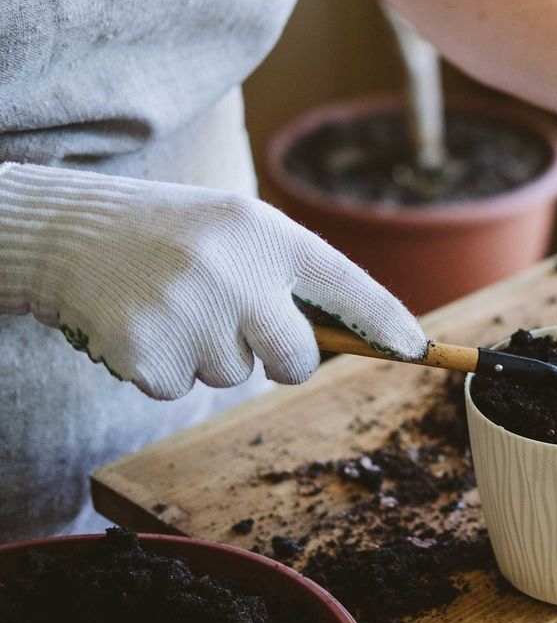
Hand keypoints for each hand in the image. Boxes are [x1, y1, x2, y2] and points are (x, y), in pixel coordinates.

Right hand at [0, 164, 427, 399]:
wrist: (72, 233)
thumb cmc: (174, 235)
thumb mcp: (240, 231)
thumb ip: (291, 275)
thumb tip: (348, 341)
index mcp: (267, 234)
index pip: (347, 286)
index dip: (387, 323)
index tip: (418, 349)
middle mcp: (238, 273)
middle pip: (296, 359)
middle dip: (280, 357)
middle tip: (237, 322)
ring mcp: (192, 314)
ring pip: (234, 375)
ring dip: (209, 354)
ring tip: (174, 303)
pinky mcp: (148, 353)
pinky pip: (182, 390)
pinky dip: (164, 368)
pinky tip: (144, 323)